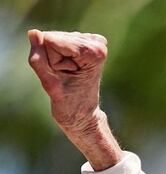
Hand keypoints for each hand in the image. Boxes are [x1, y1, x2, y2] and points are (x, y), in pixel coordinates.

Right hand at [26, 28, 122, 169]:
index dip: (51, 59)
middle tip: (66, 76)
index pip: (51, 40)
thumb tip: (33, 33)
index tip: (64, 75)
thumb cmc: (69, 104)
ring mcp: (93, 42)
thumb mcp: (49, 83)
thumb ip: (39, 59)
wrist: (84, 115)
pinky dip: (59, 55)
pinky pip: (58, 40)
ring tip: (68, 75)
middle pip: (53, 38)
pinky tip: (70, 68)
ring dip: (56, 58)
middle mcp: (97, 43)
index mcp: (94, 51)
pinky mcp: (87, 43)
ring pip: (54, 38)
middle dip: (53, 57)